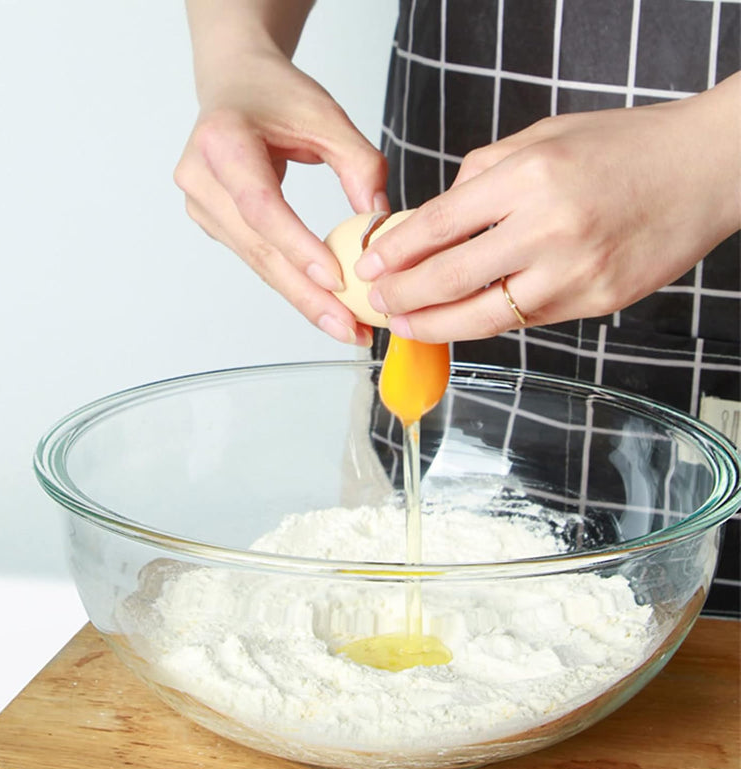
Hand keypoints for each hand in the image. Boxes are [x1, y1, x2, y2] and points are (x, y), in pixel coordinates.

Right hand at [174, 43, 387, 345]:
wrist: (234, 83)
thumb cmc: (276, 94)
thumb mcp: (326, 115)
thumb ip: (360, 163)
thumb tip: (378, 223)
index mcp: (223, 140)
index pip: (261, 206)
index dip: (298, 246)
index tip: (337, 280)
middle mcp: (201, 177)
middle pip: (258, 249)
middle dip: (308, 295)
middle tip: (350, 328)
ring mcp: (202, 206)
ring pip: (258, 264)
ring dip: (304, 298)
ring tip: (347, 327)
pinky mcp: (214, 224)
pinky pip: (258, 260)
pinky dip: (293, 283)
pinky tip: (324, 305)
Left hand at [356, 74, 739, 342]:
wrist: (704, 171)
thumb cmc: (624, 148)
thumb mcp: (543, 137)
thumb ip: (483, 175)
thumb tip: (436, 216)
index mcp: (531, 176)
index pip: (439, 224)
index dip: (395, 251)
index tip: (370, 264)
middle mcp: (550, 228)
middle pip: (451, 277)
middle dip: (403, 296)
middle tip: (379, 302)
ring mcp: (574, 273)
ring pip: (484, 315)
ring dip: (435, 325)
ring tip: (407, 325)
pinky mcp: (595, 303)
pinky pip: (525, 320)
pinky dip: (486, 322)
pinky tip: (462, 319)